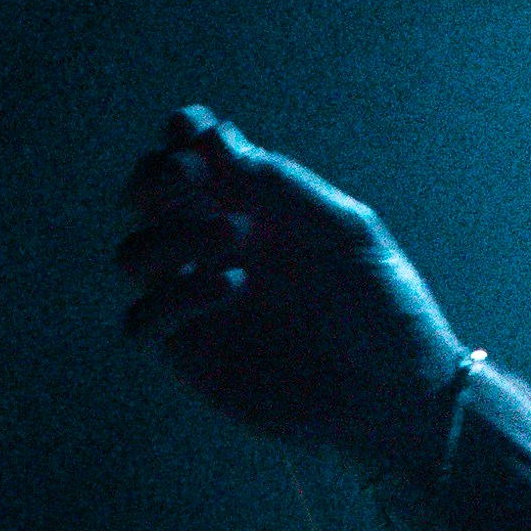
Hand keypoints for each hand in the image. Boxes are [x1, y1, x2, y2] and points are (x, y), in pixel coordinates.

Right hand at [117, 105, 471, 479]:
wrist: (397, 393)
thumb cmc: (384, 307)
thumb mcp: (344, 231)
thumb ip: (279, 185)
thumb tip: (210, 138)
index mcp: (258, 210)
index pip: (192, 158)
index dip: (180, 136)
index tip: (193, 136)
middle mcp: (220, 251)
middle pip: (145, 197)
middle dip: (155, 174)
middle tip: (196, 177)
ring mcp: (202, 302)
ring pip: (133, 255)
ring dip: (170, 233)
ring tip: (236, 235)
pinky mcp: (195, 355)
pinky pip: (142, 320)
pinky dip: (171, 296)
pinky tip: (231, 288)